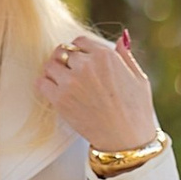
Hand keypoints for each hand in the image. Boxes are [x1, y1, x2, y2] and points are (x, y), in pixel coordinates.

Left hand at [39, 27, 158, 155]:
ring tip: (63, 84)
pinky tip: (55, 93)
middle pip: (62, 51)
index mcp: (105, 56)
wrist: (127, 140)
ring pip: (50, 65)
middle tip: (70, 74)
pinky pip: (41, 83)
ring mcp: (72, 82)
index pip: (79, 41)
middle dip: (66, 61)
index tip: (81, 62)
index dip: (79, 51)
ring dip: (54, 72)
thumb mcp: (139, 79)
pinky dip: (45, 86)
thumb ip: (126, 56)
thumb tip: (120, 38)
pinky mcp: (60, 99)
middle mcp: (87, 65)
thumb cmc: (136, 111)